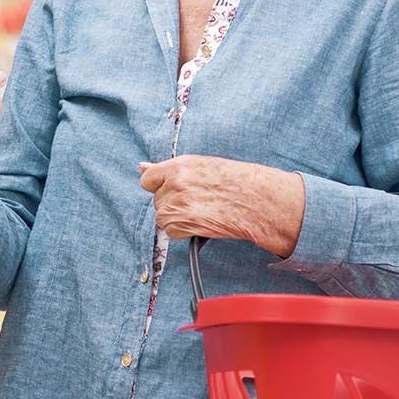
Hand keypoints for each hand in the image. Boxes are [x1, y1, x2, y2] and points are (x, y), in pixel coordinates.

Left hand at [139, 156, 305, 257]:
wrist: (257, 200)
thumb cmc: (236, 182)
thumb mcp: (202, 166)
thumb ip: (170, 170)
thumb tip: (142, 166)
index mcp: (179, 165)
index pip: (147, 178)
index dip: (158, 187)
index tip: (172, 191)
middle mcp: (175, 183)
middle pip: (157, 201)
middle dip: (172, 205)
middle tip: (197, 203)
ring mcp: (178, 203)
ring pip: (163, 217)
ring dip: (177, 220)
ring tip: (201, 213)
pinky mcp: (183, 223)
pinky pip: (171, 232)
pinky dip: (184, 232)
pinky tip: (202, 223)